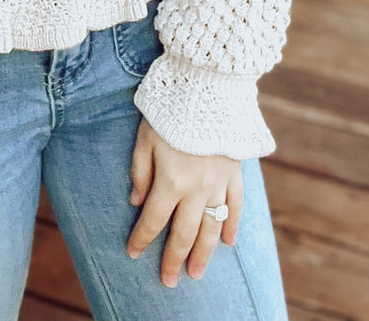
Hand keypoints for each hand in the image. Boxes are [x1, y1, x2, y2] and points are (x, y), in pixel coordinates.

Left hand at [126, 119, 242, 286]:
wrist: (208, 87)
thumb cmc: (169, 110)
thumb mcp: (144, 137)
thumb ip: (140, 172)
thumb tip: (136, 202)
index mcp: (170, 180)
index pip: (153, 220)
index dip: (141, 239)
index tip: (133, 253)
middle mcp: (196, 189)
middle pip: (184, 233)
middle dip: (174, 259)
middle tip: (169, 282)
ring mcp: (219, 183)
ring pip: (211, 228)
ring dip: (204, 254)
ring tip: (196, 273)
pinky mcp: (236, 173)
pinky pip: (236, 207)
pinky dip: (233, 226)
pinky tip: (228, 243)